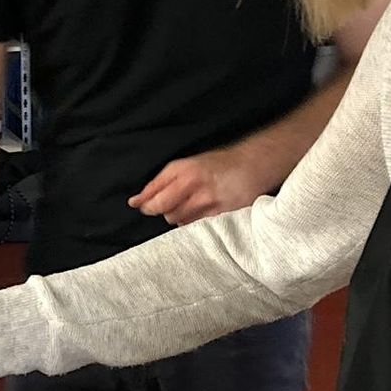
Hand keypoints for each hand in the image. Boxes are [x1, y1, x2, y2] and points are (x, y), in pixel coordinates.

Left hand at [129, 146, 263, 225]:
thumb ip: (162, 182)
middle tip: (163, 207)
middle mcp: (194, 184)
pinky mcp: (220, 213)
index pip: (154, 191)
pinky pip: (196, 226)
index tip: (138, 205)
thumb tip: (138, 201)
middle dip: (158, 211)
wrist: (252, 165)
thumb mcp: (187, 165)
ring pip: (178, 219)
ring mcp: (208, 200)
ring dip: (176, 216)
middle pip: (163, 209)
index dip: (143, 201)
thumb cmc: (217, 164)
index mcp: (184, 169)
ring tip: (188, 206)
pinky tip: (200, 212)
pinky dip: (192, 222)